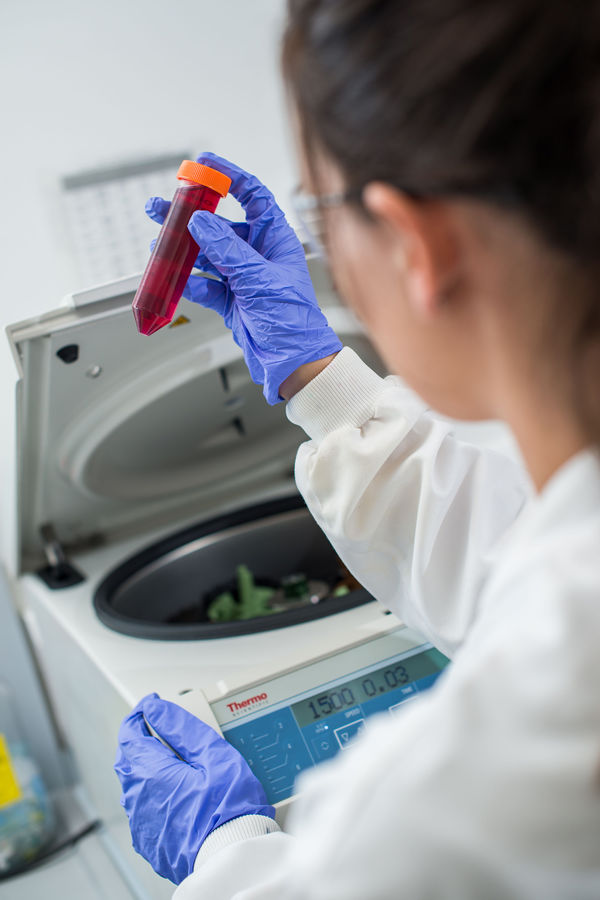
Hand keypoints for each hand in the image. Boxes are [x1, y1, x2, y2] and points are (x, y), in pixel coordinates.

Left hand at [114, 693, 273, 883]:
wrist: (232, 857)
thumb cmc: (228, 809)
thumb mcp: (213, 755)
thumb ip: (181, 727)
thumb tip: (156, 708)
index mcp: (150, 773)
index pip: (129, 733)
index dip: (139, 714)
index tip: (151, 706)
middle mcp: (137, 798)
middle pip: (127, 757)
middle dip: (139, 738)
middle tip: (158, 727)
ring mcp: (140, 822)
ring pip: (132, 784)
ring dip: (144, 766)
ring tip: (169, 757)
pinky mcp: (149, 841)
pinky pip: (141, 808)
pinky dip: (151, 793)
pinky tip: (173, 791)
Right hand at [146, 152, 341, 403]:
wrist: (293, 362)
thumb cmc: (293, 321)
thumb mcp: (258, 279)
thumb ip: (227, 249)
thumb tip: (200, 221)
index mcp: (275, 239)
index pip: (252, 195)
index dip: (228, 176)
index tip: (203, 164)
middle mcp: (258, 254)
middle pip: (219, 224)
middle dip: (190, 215)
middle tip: (162, 206)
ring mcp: (243, 277)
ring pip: (207, 254)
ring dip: (183, 248)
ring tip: (159, 243)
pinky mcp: (232, 299)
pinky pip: (205, 285)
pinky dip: (188, 282)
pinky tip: (175, 279)